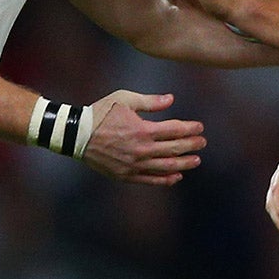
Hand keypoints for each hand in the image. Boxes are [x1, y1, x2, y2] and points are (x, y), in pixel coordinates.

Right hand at [79, 90, 205, 185]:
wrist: (76, 135)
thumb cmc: (100, 113)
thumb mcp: (124, 99)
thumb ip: (150, 101)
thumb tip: (171, 99)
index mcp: (143, 130)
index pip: (174, 130)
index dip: (190, 129)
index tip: (200, 127)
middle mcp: (141, 149)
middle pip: (174, 149)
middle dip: (191, 145)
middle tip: (202, 143)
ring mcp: (134, 164)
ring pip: (166, 166)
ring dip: (184, 164)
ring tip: (196, 161)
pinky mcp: (126, 175)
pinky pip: (150, 179)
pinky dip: (165, 179)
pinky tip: (176, 177)